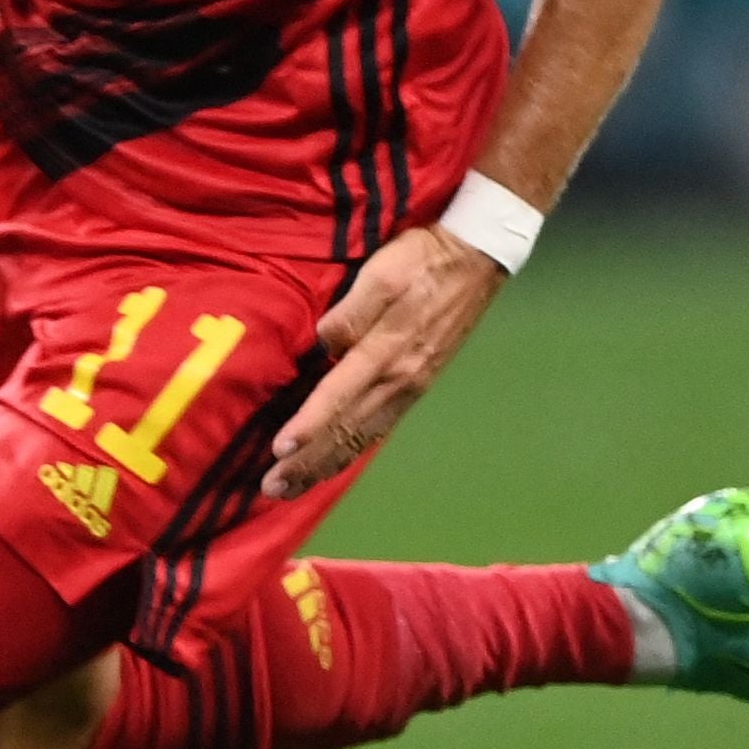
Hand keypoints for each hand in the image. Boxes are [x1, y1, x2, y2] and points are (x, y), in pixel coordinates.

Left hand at [263, 224, 506, 497]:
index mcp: (386, 352)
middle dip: (309, 463)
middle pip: (346, 431)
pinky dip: (352, 452)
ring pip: (362, 437)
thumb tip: (325, 342)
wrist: (475, 260)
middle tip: (273, 488)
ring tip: (294, 488)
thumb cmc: (421, 260)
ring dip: (326, 466)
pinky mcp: (416, 386)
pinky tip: (334, 463)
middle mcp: (399, 380)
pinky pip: (378, 429)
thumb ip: (351, 311)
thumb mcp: (382, 273)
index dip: (308, 427)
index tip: (280, 452)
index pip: (338, 398)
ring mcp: (410, 387)